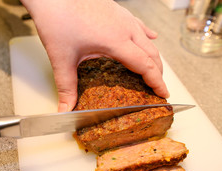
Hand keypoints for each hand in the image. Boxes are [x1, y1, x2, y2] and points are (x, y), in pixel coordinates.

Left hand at [21, 0, 169, 111]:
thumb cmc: (57, 19)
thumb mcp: (62, 59)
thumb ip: (66, 87)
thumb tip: (65, 109)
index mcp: (116, 41)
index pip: (145, 65)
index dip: (157, 82)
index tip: (164, 94)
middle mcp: (124, 27)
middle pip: (152, 53)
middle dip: (158, 72)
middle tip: (157, 87)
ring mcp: (122, 16)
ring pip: (147, 39)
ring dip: (153, 56)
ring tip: (153, 69)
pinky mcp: (116, 10)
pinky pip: (139, 24)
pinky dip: (147, 35)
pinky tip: (150, 37)